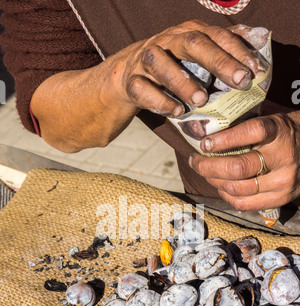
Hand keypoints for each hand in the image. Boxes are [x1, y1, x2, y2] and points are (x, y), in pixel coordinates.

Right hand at [106, 20, 266, 118]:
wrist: (126, 76)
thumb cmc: (170, 67)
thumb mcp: (195, 56)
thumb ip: (222, 50)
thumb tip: (258, 39)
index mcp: (188, 33)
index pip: (216, 35)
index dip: (238, 51)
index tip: (256, 70)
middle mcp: (167, 41)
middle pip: (193, 43)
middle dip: (219, 61)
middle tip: (240, 81)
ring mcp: (145, 60)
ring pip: (160, 62)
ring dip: (182, 81)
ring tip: (201, 100)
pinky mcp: (131, 81)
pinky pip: (141, 89)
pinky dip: (158, 100)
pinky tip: (175, 111)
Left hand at [188, 111, 299, 210]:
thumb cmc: (284, 134)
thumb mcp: (270, 122)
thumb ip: (244, 128)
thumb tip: (206, 136)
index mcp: (279, 132)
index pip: (250, 133)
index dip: (224, 139)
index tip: (204, 143)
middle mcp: (283, 158)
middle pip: (238, 168)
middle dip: (208, 166)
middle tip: (195, 160)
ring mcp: (283, 182)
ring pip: (237, 188)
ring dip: (213, 181)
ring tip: (204, 173)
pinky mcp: (280, 199)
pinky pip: (244, 203)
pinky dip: (226, 195)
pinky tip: (220, 186)